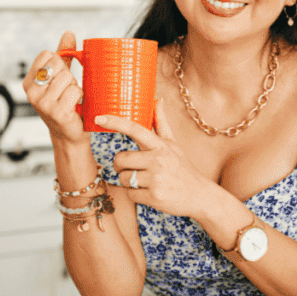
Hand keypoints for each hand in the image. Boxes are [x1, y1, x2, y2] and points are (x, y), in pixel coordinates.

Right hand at [23, 31, 86, 145]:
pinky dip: (81, 96)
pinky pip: (76, 91)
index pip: (47, 55)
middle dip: (68, 75)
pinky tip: (76, 106)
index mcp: (29, 82)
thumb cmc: (65, 103)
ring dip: (75, 86)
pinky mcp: (58, 112)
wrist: (70, 134)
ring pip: (68, 77)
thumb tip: (69, 33)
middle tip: (66, 91)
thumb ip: (63, 55)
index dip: (59, 62)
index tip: (60, 76)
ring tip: (71, 98)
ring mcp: (43, 103)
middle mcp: (32, 93)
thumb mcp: (61, 77)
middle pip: (58, 65)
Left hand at [97, 99, 213, 217]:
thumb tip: (158, 99)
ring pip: (123, 178)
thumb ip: (161, 122)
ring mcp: (156, 179)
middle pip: (120, 159)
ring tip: (145, 182)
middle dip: (121, 165)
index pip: (135, 129)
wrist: (198, 195)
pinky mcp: (154, 197)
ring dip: (129, 182)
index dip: (115, 122)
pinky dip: (135, 195)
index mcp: (160, 145)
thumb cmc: (182, 167)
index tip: (98, 118)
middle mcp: (158, 160)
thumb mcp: (173, 144)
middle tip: (132, 168)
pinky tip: (149, 193)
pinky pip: (130, 194)